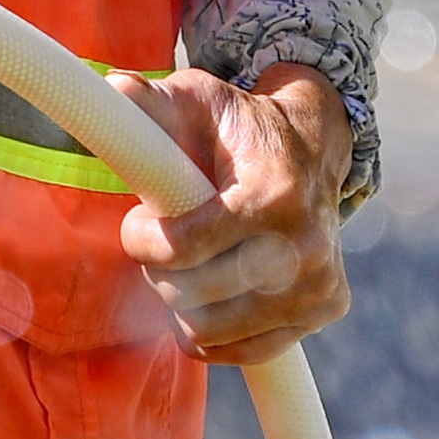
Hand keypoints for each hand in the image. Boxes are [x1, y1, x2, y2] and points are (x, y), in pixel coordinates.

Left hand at [111, 62, 350, 366]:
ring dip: (182, 304)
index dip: (142, 240)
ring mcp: (320, 285)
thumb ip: (150, 102)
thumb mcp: (197, 100)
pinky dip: (211, 333)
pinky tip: (207, 298)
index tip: (136, 222)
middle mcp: (305, 247)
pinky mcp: (325, 309)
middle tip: (160, 244)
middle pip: (192, 295)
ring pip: (211, 331)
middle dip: (158, 271)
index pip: (183, 249)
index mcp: (272, 194)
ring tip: (187, 266)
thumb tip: (113, 87)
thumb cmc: (240, 126)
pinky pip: (243, 352)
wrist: (314, 147)